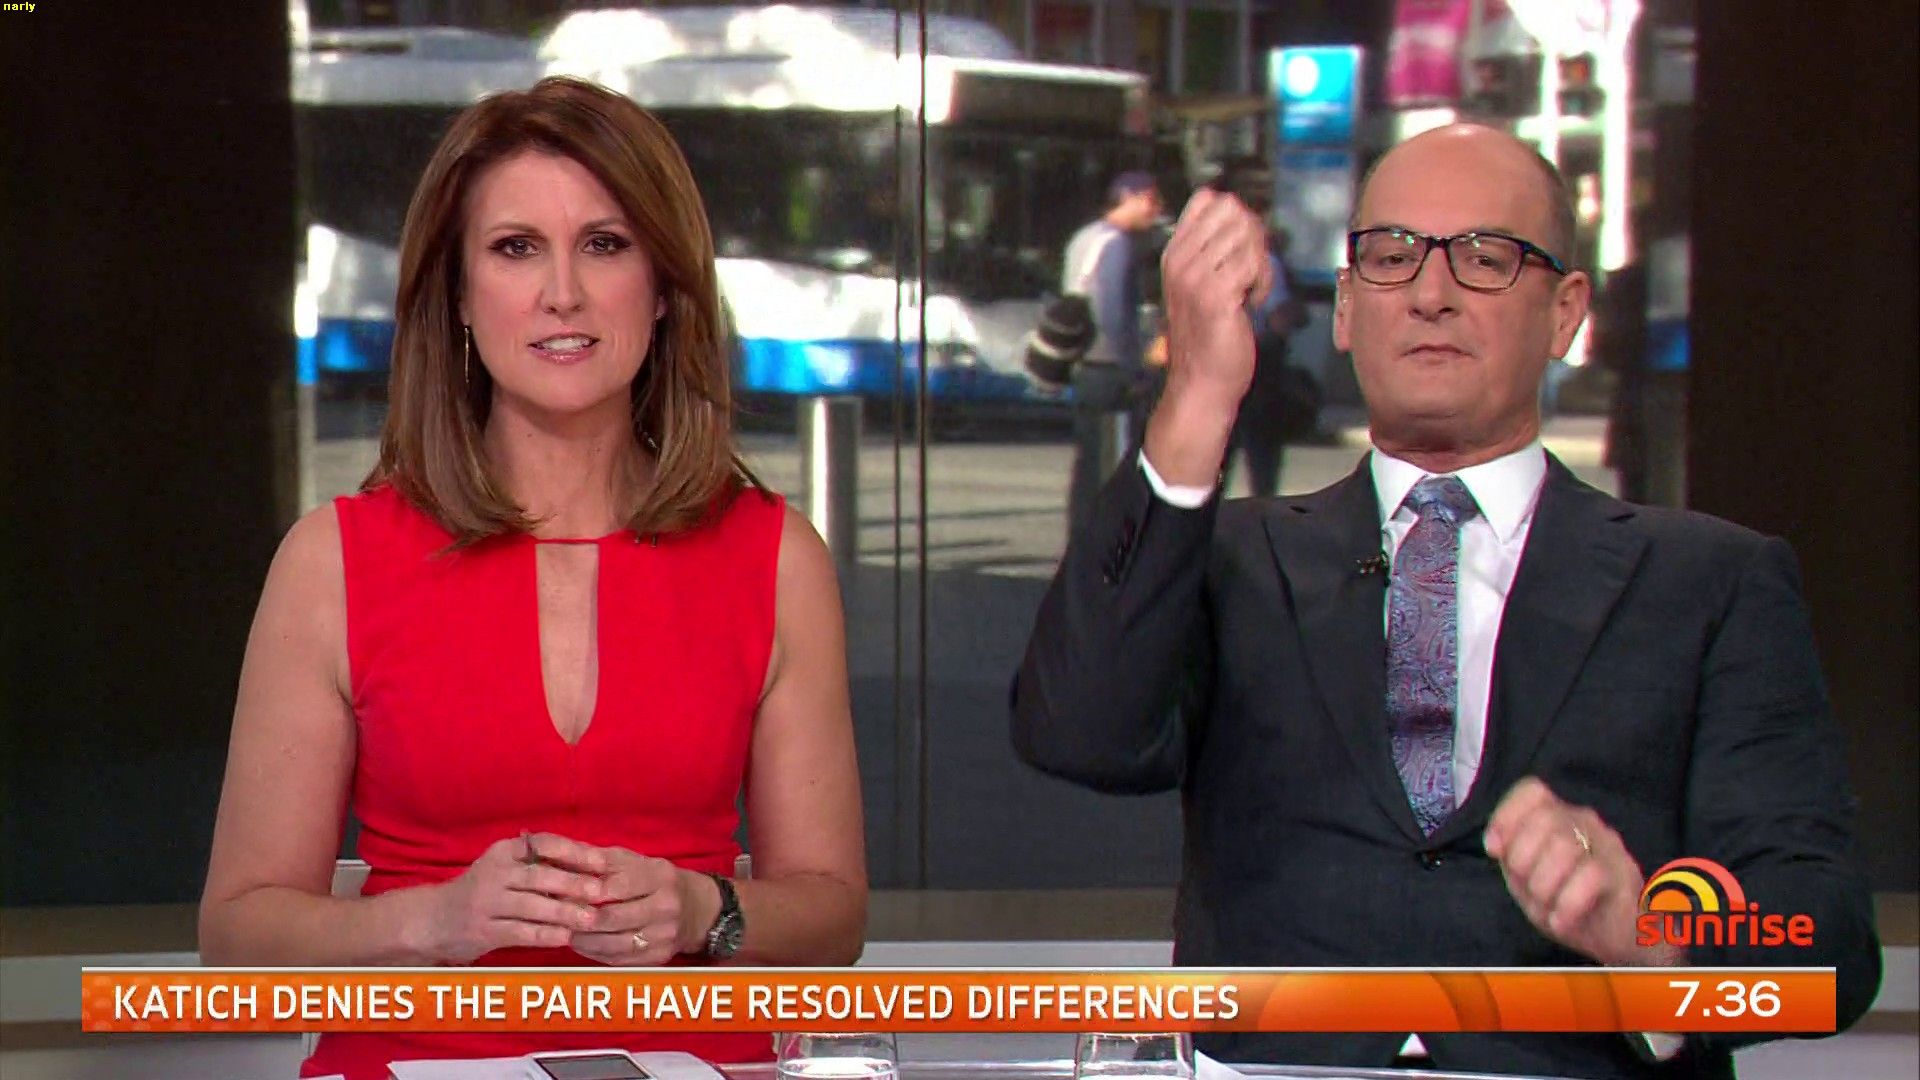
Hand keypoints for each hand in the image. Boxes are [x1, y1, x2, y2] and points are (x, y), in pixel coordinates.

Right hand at [416, 833, 606, 964]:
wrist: (433, 920)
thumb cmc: (482, 892)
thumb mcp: (504, 869)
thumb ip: (539, 865)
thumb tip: (592, 866)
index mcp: (504, 851)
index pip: (544, 843)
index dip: (575, 852)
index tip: (603, 861)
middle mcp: (493, 873)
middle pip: (539, 875)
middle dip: (574, 883)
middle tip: (602, 892)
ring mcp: (485, 902)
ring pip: (532, 905)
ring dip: (564, 912)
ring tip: (590, 918)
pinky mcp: (481, 930)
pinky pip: (519, 932)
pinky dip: (544, 935)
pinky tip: (565, 937)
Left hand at [547, 845, 717, 965]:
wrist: (699, 909)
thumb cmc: (653, 878)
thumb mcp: (629, 860)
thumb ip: (591, 856)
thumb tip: (544, 845)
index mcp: (658, 876)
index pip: (612, 886)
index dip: (580, 890)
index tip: (554, 890)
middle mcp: (665, 907)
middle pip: (609, 918)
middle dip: (575, 918)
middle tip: (551, 915)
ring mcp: (663, 936)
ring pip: (610, 944)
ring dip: (579, 939)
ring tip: (560, 930)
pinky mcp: (657, 959)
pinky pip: (616, 959)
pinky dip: (592, 953)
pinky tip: (579, 943)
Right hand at [1142, 190, 1272, 486]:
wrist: (1201, 384)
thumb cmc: (1211, 336)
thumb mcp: (1204, 283)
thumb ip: (1217, 250)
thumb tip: (1246, 216)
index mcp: (1174, 252)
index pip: (1209, 198)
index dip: (1238, 217)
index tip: (1240, 251)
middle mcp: (1179, 260)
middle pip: (1233, 210)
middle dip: (1254, 236)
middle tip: (1251, 272)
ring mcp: (1193, 277)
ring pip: (1247, 235)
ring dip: (1261, 262)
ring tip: (1251, 291)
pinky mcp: (1214, 295)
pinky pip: (1253, 263)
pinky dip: (1263, 283)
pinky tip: (1253, 304)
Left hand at [1484, 778, 1682, 967]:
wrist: (1614, 937)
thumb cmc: (1566, 902)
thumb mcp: (1527, 879)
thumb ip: (1511, 856)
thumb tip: (1494, 844)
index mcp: (1558, 817)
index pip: (1532, 791)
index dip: (1507, 816)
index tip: (1495, 851)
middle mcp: (1584, 822)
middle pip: (1544, 819)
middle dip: (1522, 860)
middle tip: (1529, 890)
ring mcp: (1607, 845)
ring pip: (1564, 847)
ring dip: (1543, 886)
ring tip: (1548, 908)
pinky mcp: (1623, 874)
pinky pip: (1590, 876)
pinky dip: (1566, 905)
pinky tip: (1561, 922)